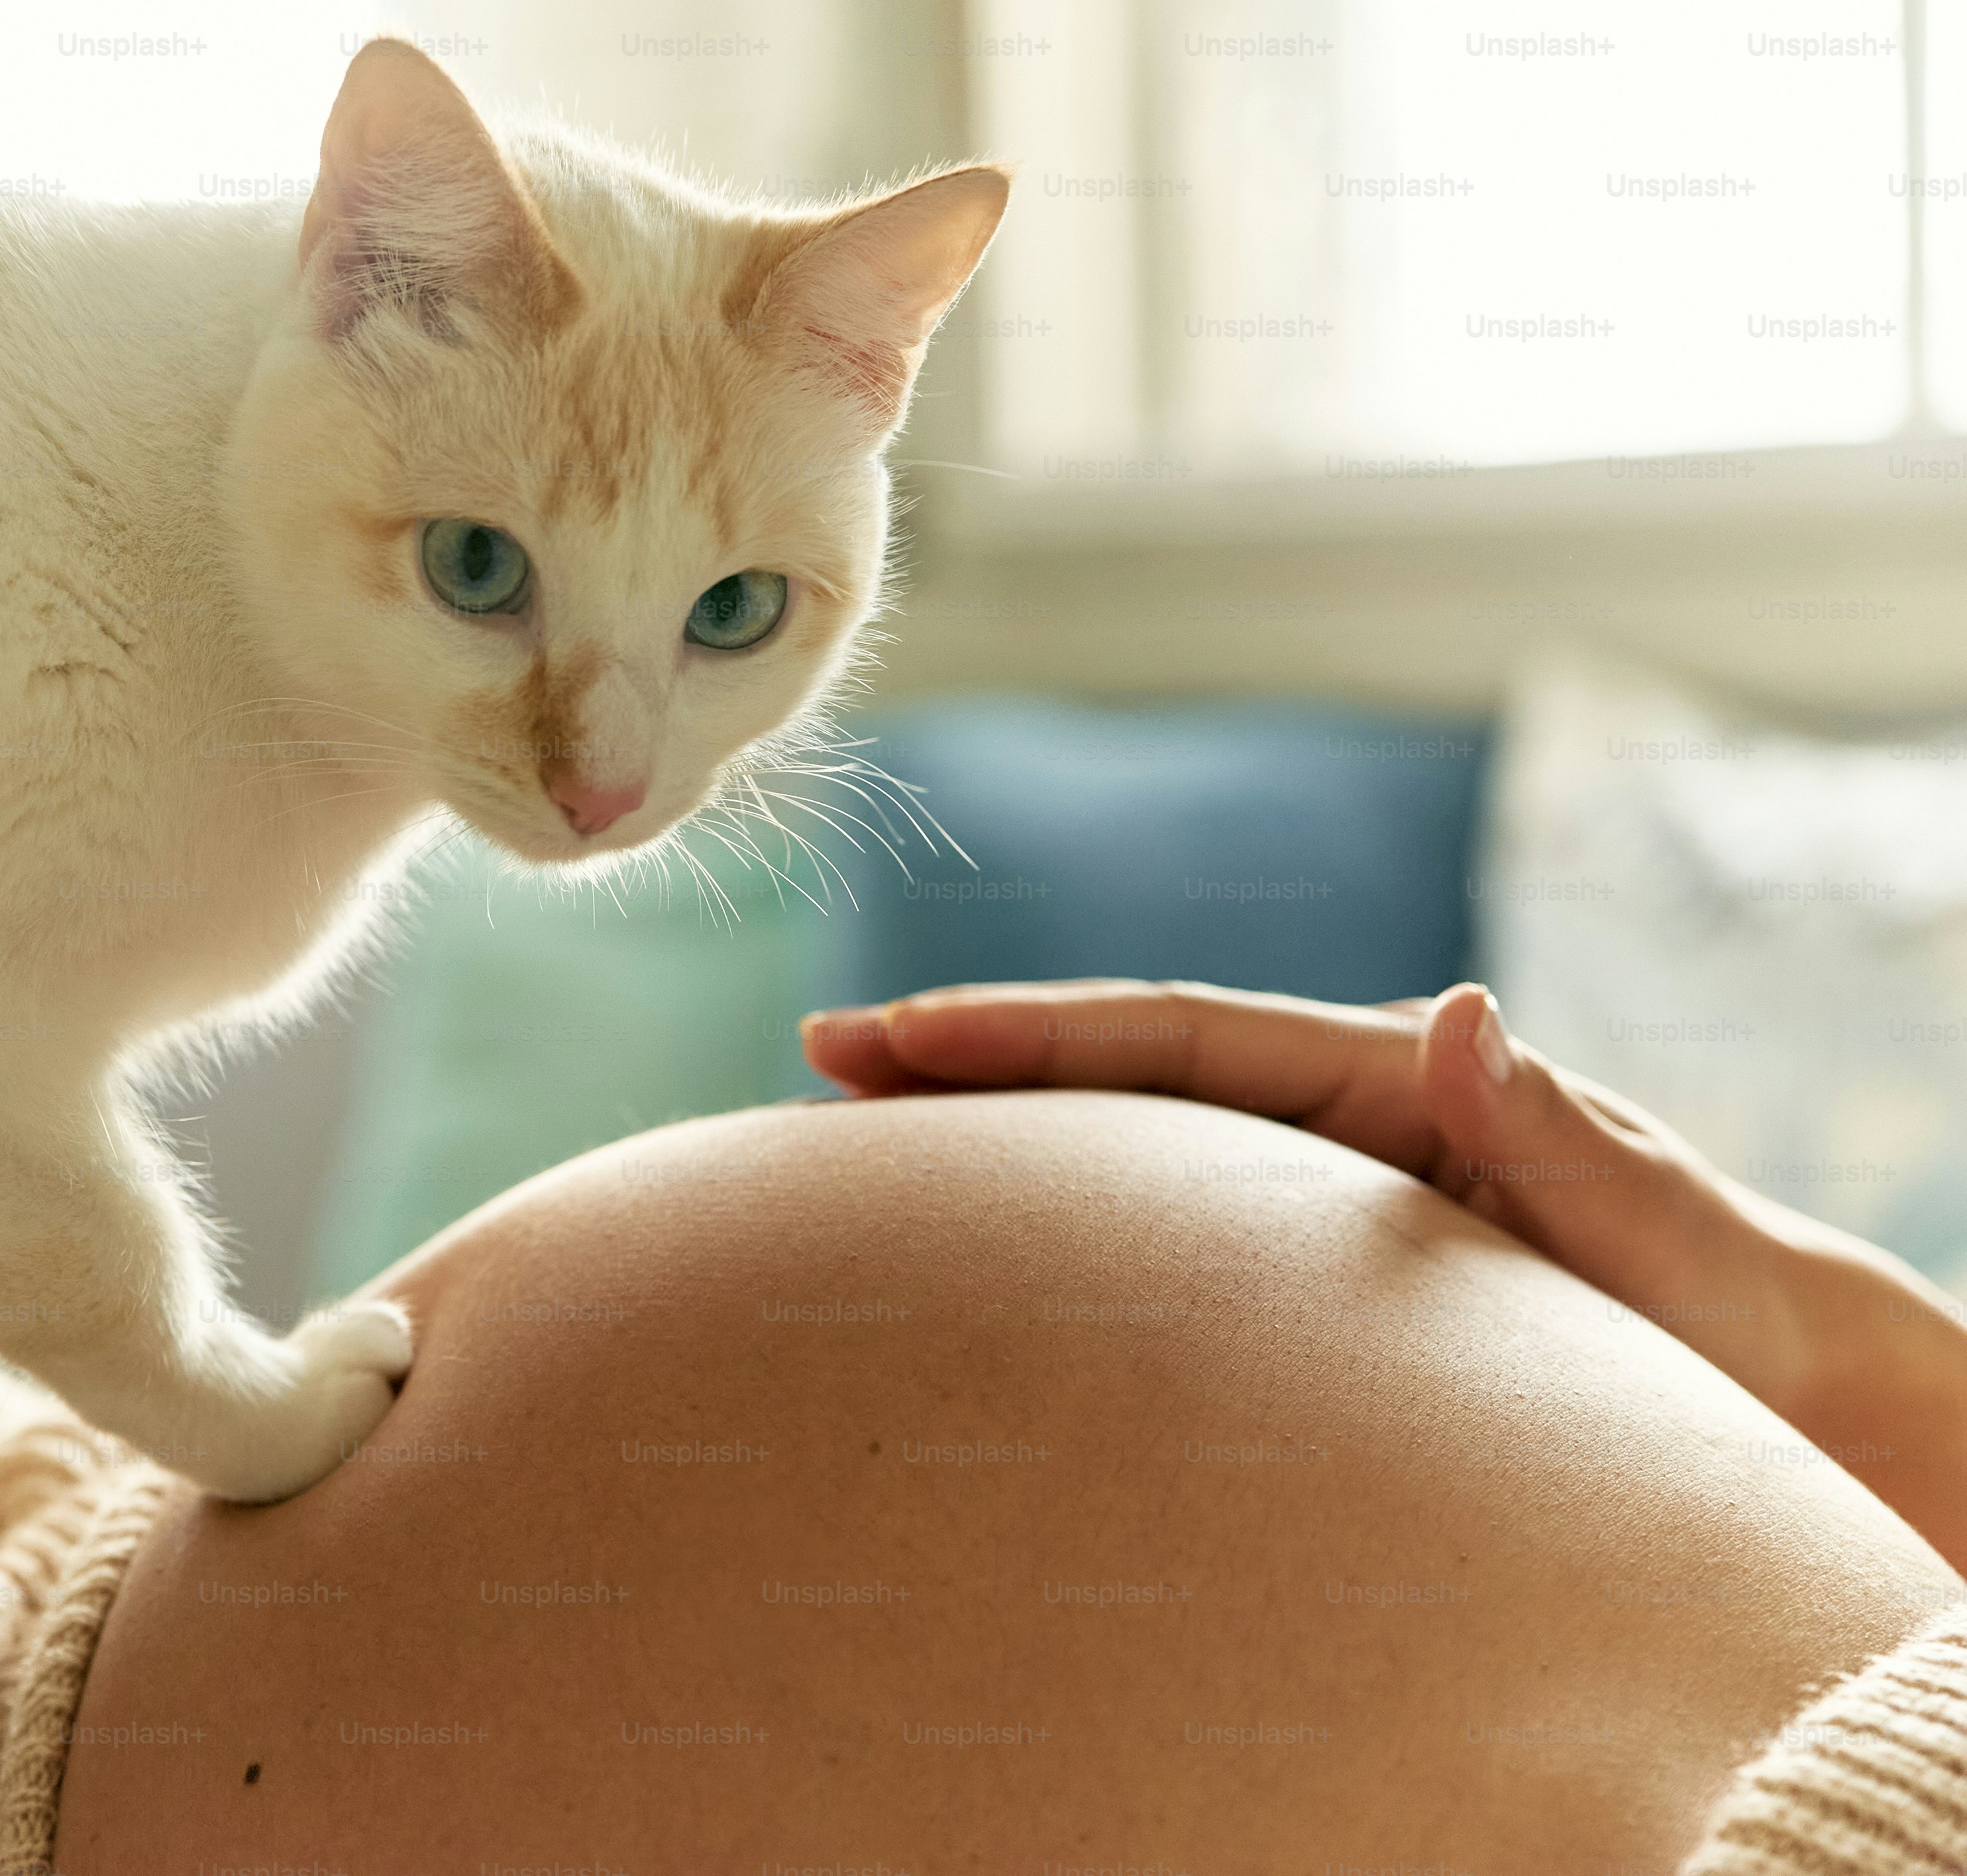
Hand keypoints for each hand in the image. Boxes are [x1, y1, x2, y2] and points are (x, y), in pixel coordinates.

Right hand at [803, 979, 1966, 1568]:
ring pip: (1122, 1146)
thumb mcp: (1654, 1232)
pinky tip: (974, 1254)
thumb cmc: (1724, 1324)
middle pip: (1119, 1073)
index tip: (896, 1032)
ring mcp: (1313, 1192)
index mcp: (1389, 1088)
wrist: (1775, 1393)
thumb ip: (1554, 1132)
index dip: (1030, 1029)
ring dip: (991, 1135)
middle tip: (818, 1057)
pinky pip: (1157, 1233)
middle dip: (968, 1059)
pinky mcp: (1304, 1273)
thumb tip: (1457, 1010)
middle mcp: (1336, 1119)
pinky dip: (1056, 1224)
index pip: (1176, 1037)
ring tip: (848, 1140)